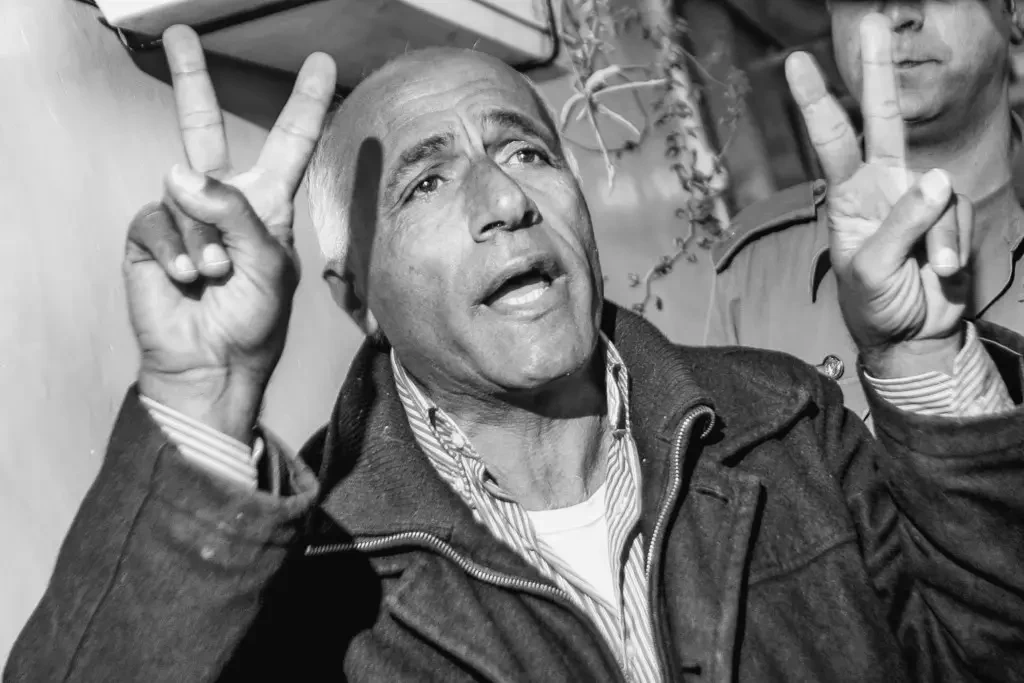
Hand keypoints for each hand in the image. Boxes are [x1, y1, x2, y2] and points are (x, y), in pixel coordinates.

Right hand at [124, 26, 335, 439]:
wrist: (212, 366)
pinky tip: (189, 281)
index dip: (304, 105)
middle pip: (204, 129)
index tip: (322, 64)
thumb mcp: (268, 267)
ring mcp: (182, 216)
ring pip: (187, 195)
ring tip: (217, 279)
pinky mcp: (150, 235)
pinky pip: (159, 222)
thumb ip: (235, 215)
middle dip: (192, 80)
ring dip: (206, 243)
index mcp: (266, 206)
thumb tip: (180, 173)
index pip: (288, 145)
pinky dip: (177, 254)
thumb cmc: (253, 322)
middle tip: (180, 33)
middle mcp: (223, 202)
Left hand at [785, 13, 970, 376]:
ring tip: (930, 270)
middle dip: (878, 71)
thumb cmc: (874, 304)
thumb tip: (937, 179)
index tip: (797, 63)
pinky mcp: (951, 214)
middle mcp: (881, 185)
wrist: (912, 336)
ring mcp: (918, 197)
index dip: (818, 102)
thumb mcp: (871, 270)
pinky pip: (961, 216)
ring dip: (938, 236)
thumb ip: (901, 224)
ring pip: (939, 191)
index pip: (832, 140)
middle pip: (883, 119)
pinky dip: (955, 247)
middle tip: (872, 22)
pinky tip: (943, 271)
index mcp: (848, 196)